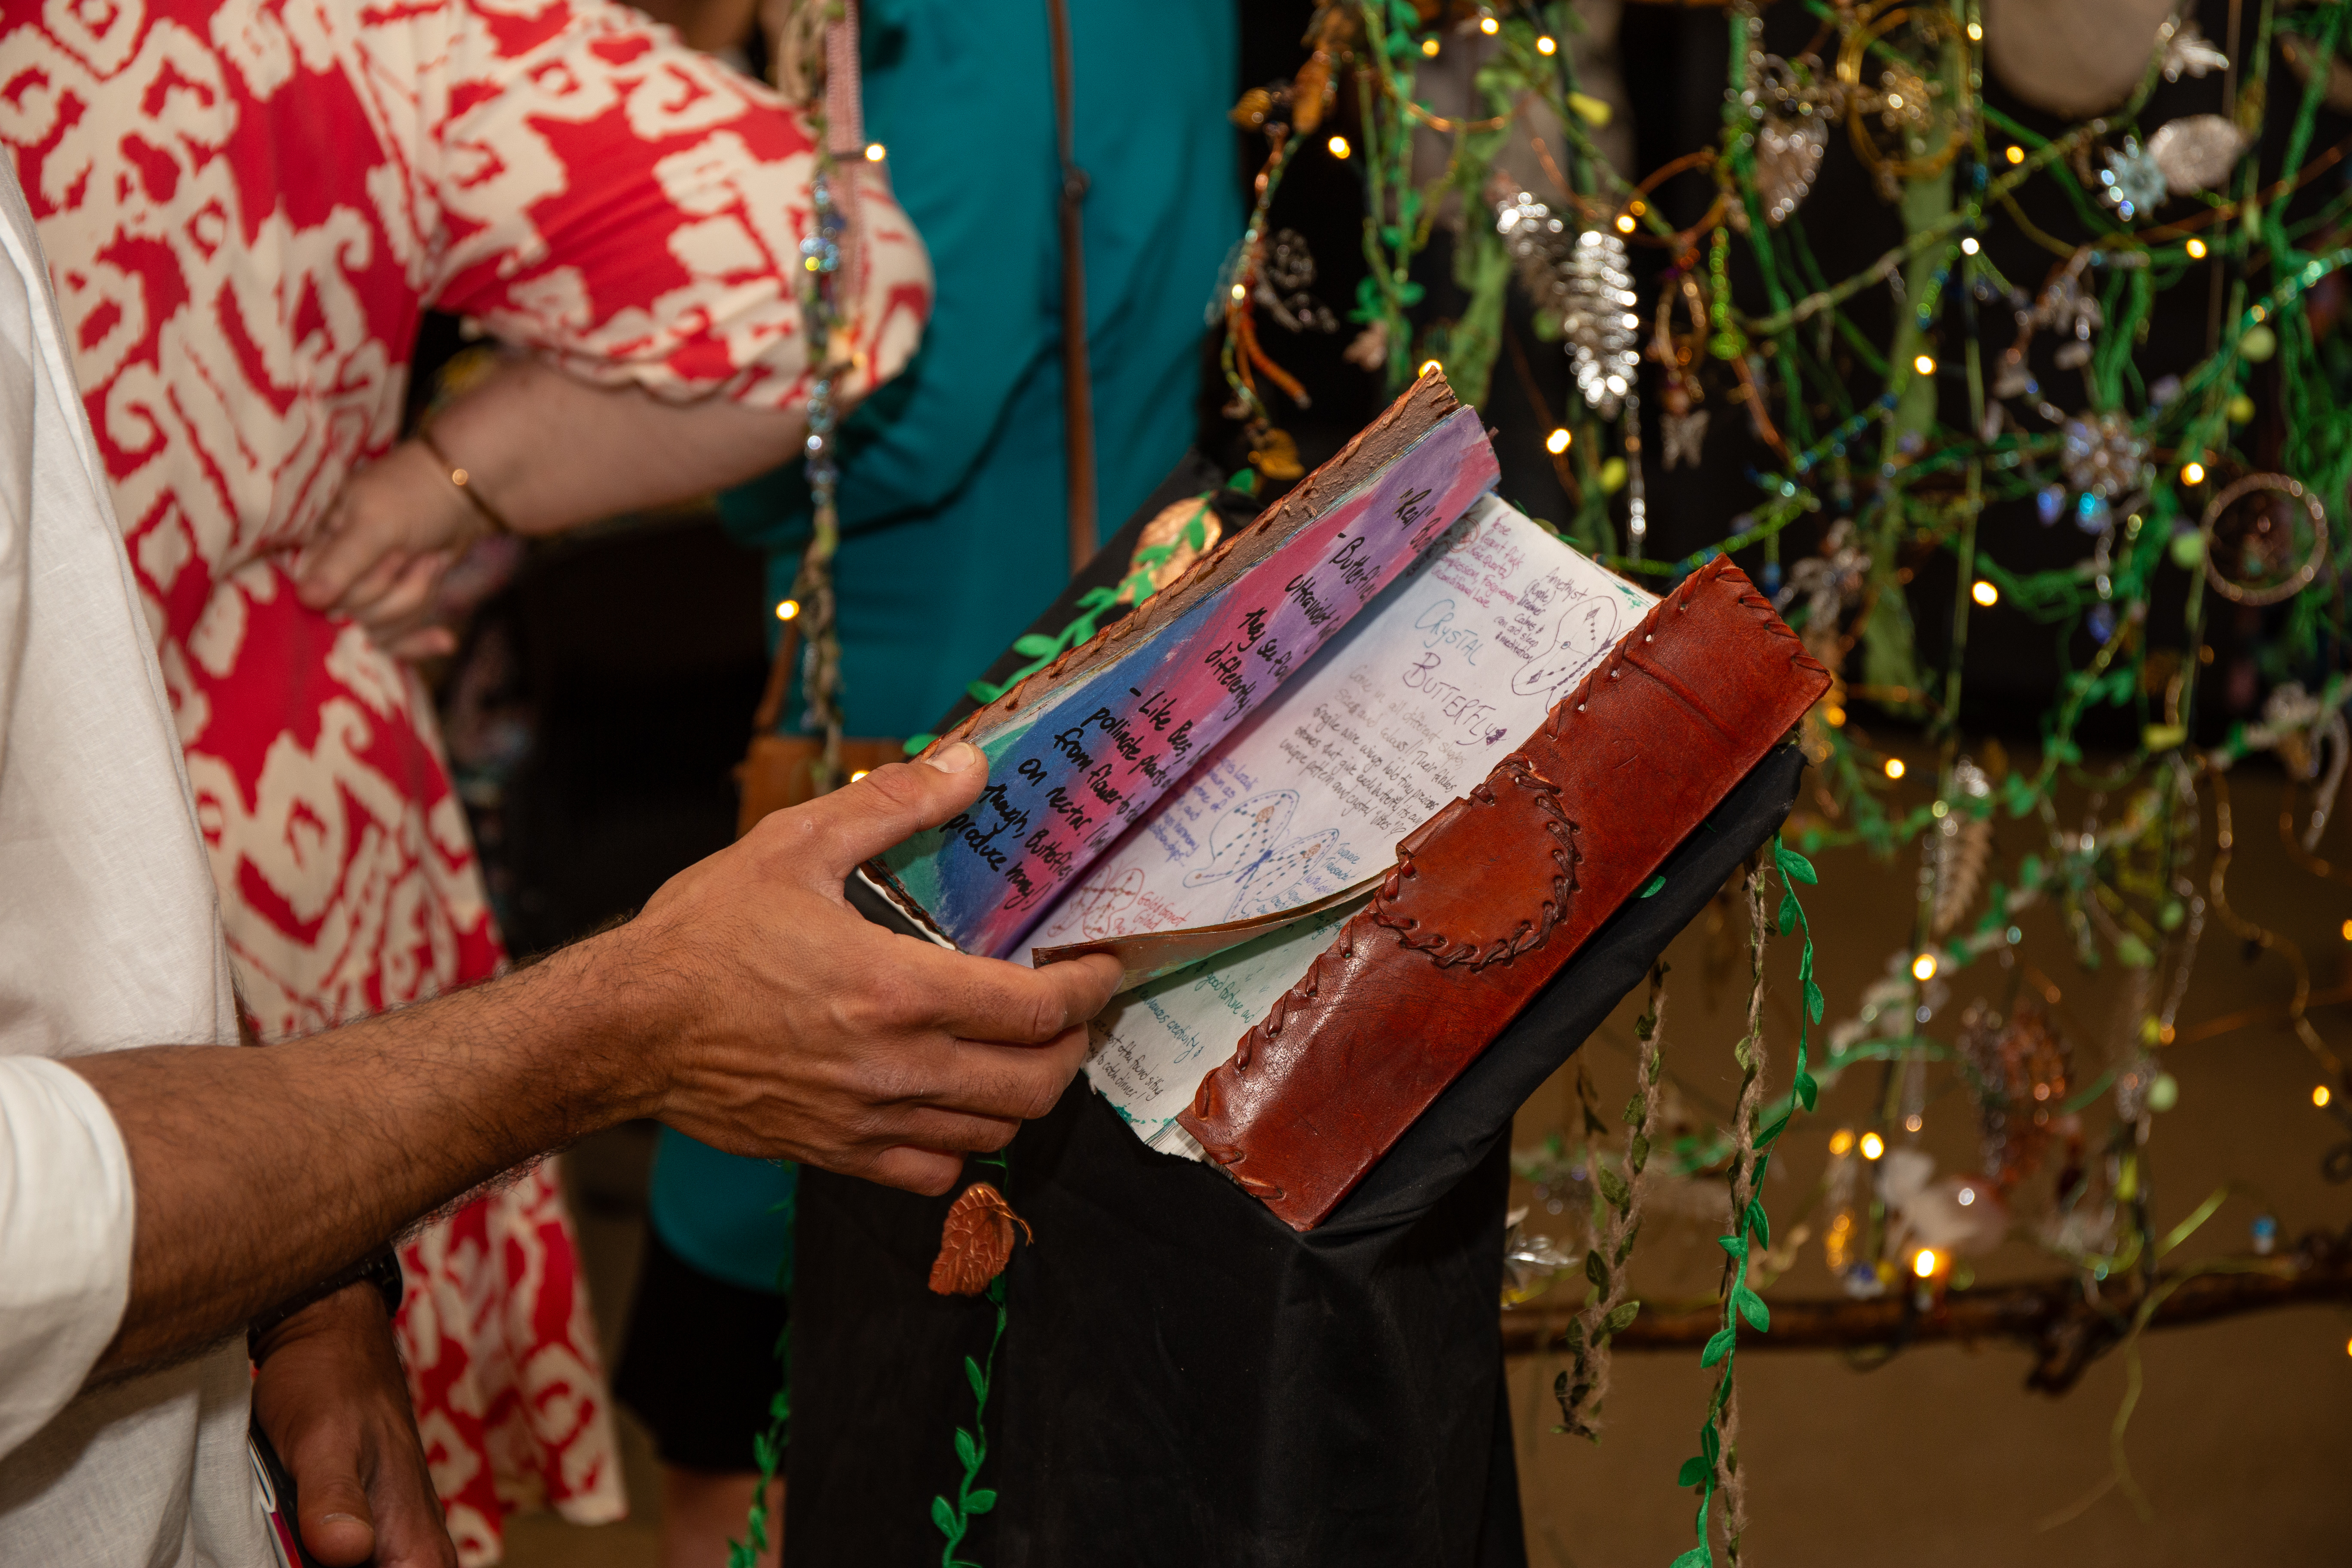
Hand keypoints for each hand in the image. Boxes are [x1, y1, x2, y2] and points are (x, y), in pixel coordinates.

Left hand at [250, 1282, 454, 1567]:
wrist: (328, 1342)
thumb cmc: (330, 1382)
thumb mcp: (324, 1441)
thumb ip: (335, 1500)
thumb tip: (345, 1549)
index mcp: (417, 1548)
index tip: (302, 1559)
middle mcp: (411, 1555)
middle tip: (283, 1540)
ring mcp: (385, 1548)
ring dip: (300, 1563)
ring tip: (280, 1533)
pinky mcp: (358, 1539)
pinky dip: (298, 1561)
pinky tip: (276, 1545)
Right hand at [294, 442, 485, 660]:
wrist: (464, 495)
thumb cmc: (413, 496)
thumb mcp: (376, 524)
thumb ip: (342, 562)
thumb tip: (307, 599)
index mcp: (314, 548)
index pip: (316, 596)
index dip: (359, 586)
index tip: (393, 556)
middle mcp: (331, 576)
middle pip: (353, 616)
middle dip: (396, 588)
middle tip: (412, 552)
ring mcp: (361, 595)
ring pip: (378, 630)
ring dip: (415, 599)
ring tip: (429, 563)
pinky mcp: (389, 609)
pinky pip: (395, 640)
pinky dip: (421, 640)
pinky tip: (446, 641)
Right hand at [614, 742, 1122, 1193]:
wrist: (624, 1027)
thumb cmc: (704, 934)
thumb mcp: (795, 845)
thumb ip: (892, 804)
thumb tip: (968, 763)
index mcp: (895, 991)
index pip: (1037, 1010)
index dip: (1089, 988)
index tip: (1101, 964)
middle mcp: (895, 1069)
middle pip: (1036, 1084)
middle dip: (1073, 1046)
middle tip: (1073, 1009)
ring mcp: (867, 1122)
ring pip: (993, 1132)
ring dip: (1025, 1093)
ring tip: (1024, 1050)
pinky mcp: (836, 1154)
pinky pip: (933, 1173)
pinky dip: (962, 1144)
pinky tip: (954, 1102)